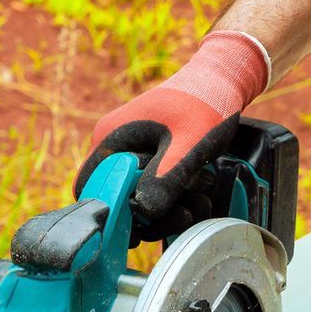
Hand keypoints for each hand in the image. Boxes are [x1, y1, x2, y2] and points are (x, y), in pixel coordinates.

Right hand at [73, 30, 269, 236]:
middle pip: (116, 198)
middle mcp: (115, 146)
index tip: (139, 231)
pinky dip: (173, 197)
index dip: (108, 214)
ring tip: (198, 203)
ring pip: (138, 196)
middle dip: (149, 215)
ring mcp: (132, 151)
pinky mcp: (150, 156)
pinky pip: (153, 186)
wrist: (222, 80)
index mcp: (111, 138)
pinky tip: (198, 196)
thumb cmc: (204, 103)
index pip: (89, 188)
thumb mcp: (188, 144)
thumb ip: (165, 177)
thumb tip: (144, 213)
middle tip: (183, 215)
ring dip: (167, 207)